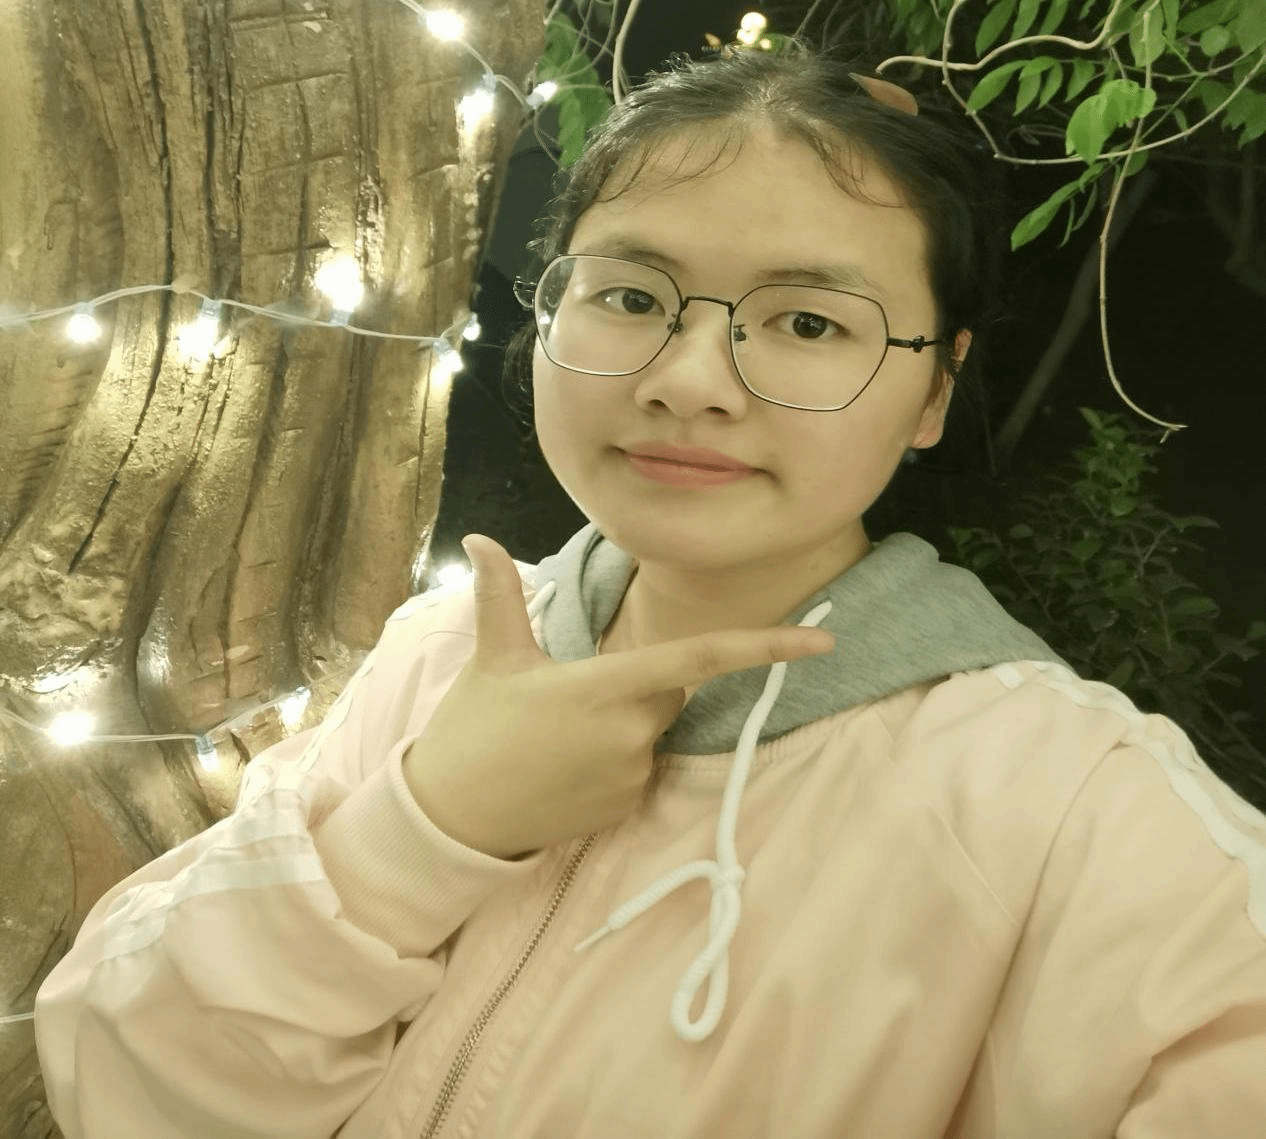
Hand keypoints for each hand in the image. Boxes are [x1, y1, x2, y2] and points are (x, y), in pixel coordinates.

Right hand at [403, 534, 834, 859]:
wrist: (452, 818)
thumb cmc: (473, 729)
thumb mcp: (492, 658)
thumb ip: (500, 595)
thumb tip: (479, 536)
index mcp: (604, 685)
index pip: (698, 658)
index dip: (764, 647)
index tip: (822, 640)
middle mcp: (630, 732)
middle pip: (667, 692)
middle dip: (638, 684)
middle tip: (570, 696)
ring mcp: (630, 776)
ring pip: (652, 731)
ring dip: (624, 725)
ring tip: (558, 738)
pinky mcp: (625, 809)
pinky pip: (640, 770)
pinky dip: (616, 762)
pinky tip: (566, 770)